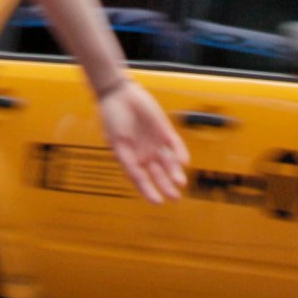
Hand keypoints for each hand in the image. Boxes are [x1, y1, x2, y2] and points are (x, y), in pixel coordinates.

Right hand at [94, 79, 186, 204]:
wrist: (119, 94)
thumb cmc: (113, 118)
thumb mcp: (117, 144)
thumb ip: (128, 161)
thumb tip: (137, 179)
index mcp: (131, 159)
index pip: (142, 180)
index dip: (149, 192)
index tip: (158, 202)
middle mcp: (145, 154)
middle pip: (158, 174)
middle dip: (166, 186)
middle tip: (175, 197)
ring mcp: (156, 143)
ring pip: (169, 162)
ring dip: (175, 172)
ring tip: (180, 182)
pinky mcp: (164, 130)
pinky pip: (175, 144)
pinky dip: (180, 153)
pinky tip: (184, 161)